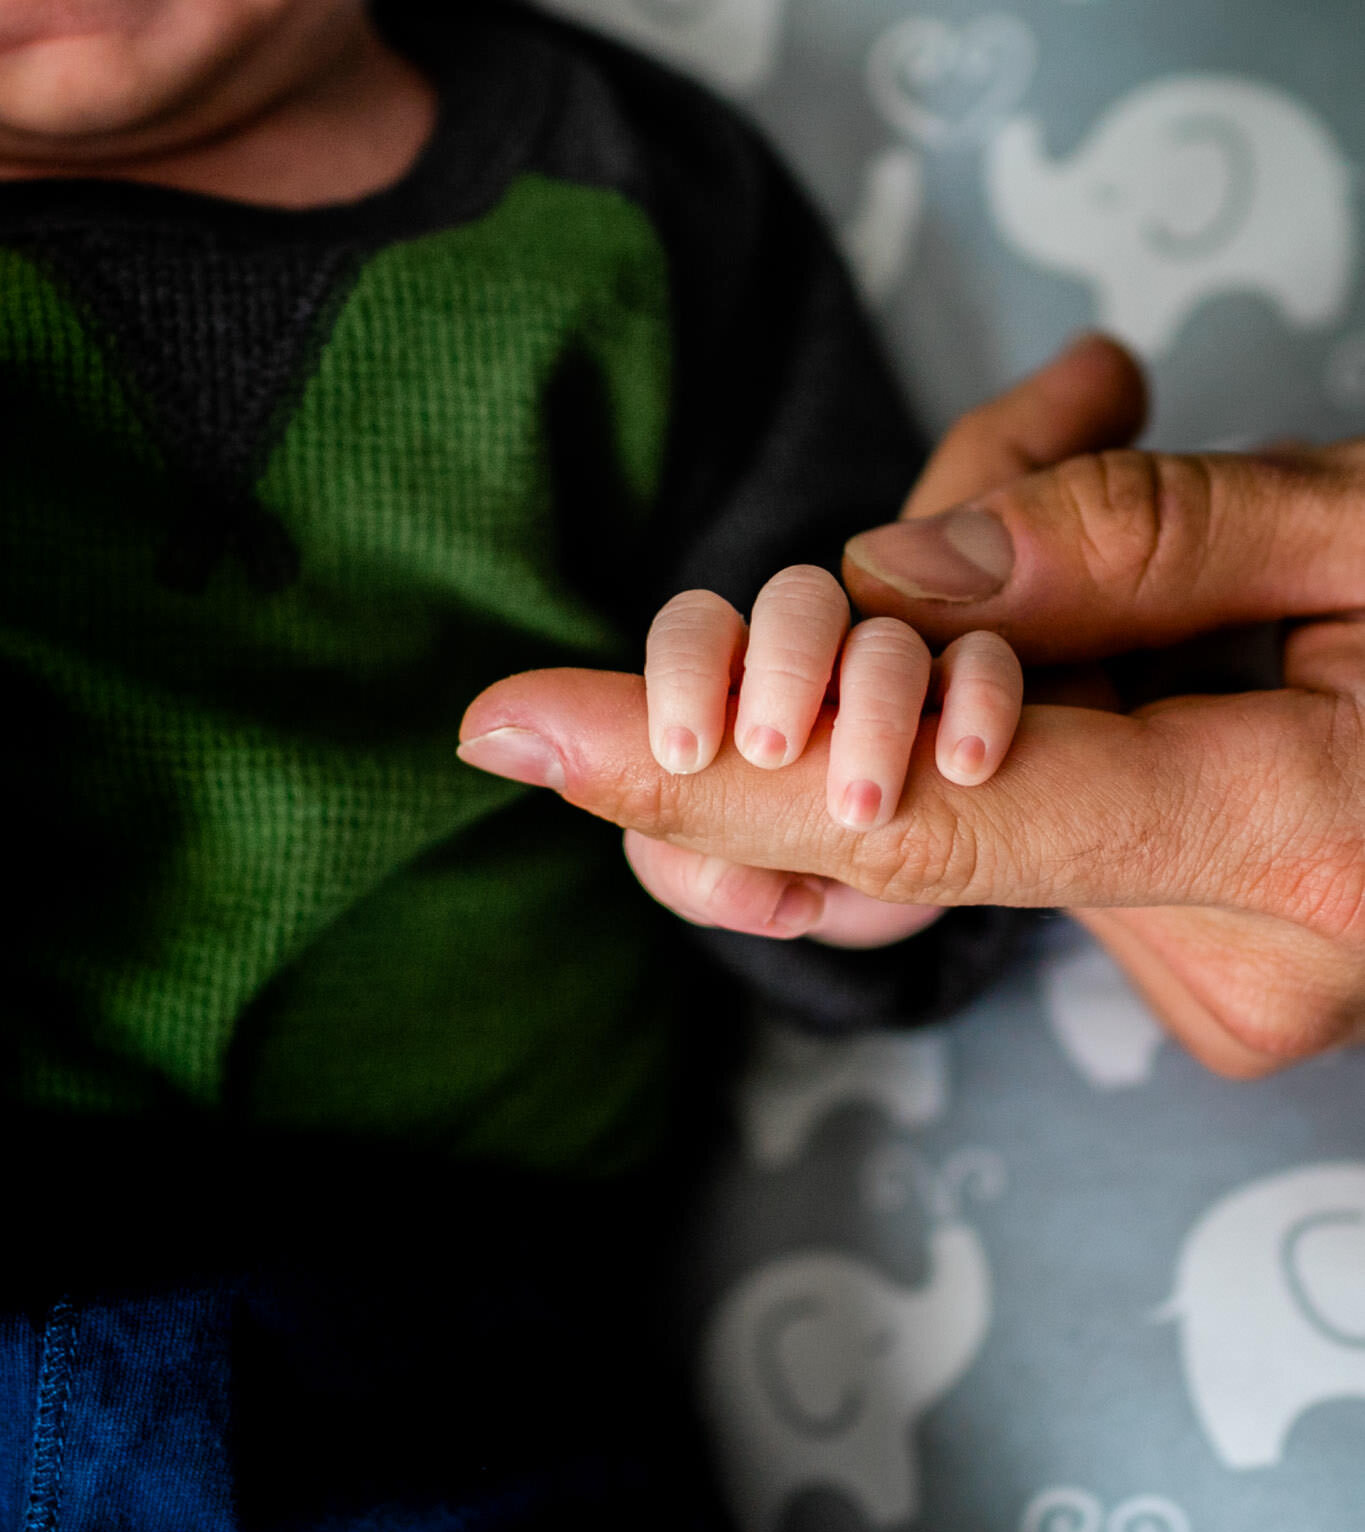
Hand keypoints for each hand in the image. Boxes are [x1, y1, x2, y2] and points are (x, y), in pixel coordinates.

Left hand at [457, 334, 1364, 1076]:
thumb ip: (1134, 537)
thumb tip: (893, 561)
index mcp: (1300, 835)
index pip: (927, 814)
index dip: (698, 775)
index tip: (516, 727)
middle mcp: (1235, 957)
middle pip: (931, 759)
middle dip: (910, 604)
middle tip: (1071, 418)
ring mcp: (1212, 984)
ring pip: (969, 765)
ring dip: (1001, 618)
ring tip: (1145, 442)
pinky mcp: (1196, 962)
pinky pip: (1028, 795)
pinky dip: (1036, 678)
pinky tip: (1138, 595)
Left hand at [639, 568, 1021, 944]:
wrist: (968, 925)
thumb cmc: (822, 889)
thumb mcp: (738, 872)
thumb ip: (650, 804)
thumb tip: (491, 725)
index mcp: (741, 699)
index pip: (695, 632)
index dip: (681, 672)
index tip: (685, 751)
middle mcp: (822, 674)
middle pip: (790, 605)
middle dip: (780, 673)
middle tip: (774, 754)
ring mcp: (909, 682)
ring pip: (881, 636)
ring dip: (870, 710)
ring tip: (865, 807)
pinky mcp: (984, 690)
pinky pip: (982, 656)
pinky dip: (973, 701)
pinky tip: (966, 767)